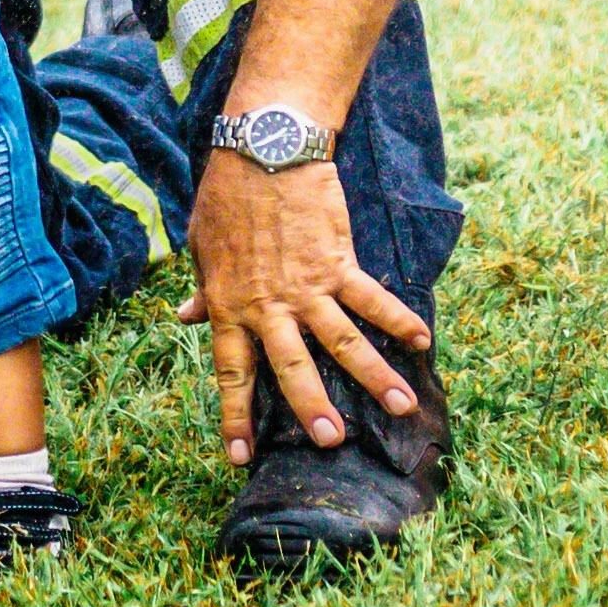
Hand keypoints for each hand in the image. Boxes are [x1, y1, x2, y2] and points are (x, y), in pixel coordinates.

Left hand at [177, 151, 429, 463]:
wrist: (262, 149)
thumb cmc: (226, 196)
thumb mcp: (202, 247)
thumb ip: (203, 291)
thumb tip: (184, 318)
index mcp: (231, 306)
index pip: (231, 372)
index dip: (234, 417)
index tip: (240, 457)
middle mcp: (270, 305)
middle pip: (292, 367)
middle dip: (311, 409)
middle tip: (330, 444)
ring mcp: (308, 286)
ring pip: (343, 341)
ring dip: (374, 376)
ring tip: (402, 406)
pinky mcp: (338, 261)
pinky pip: (372, 298)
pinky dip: (398, 319)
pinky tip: (423, 341)